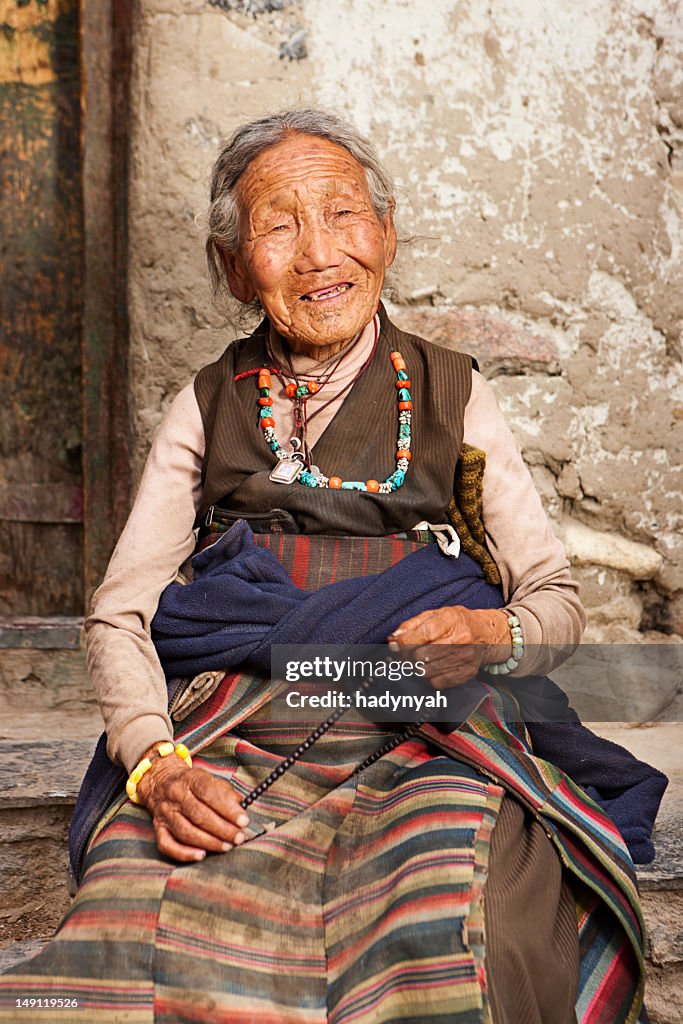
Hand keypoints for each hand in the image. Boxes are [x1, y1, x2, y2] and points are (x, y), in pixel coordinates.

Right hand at [135, 745, 249, 861]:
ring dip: (209, 842)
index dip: (228, 809)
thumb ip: (225, 792)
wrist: (160, 782)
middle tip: (239, 837)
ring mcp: (165, 813)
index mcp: (190, 779)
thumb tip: (240, 807)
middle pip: (199, 815)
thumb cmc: (191, 783)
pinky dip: (184, 853)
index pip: (209, 793)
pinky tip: (201, 855)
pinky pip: (167, 845)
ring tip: (227, 846)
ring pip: (186, 832)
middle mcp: (175, 795)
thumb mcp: (209, 778)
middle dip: (222, 829)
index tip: (243, 821)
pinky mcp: (158, 829)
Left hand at [388, 606, 510, 688]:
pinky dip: (429, 677)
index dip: (404, 642)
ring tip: (419, 660)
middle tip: (407, 654)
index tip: (395, 644)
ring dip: (416, 668)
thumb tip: (393, 639)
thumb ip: (412, 625)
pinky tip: (432, 667)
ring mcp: (465, 658)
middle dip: (407, 656)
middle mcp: (461, 639)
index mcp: (451, 619)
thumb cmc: (456, 623)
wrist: (486, 634)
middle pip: (421, 656)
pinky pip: (436, 683)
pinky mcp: (467, 673)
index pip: (423, 634)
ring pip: (426, 672)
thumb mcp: (435, 614)